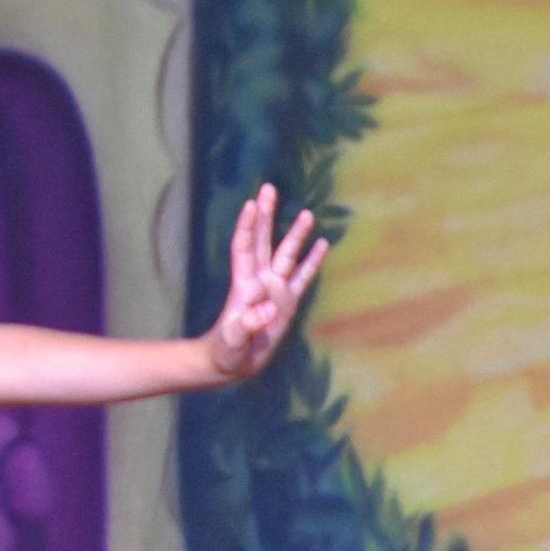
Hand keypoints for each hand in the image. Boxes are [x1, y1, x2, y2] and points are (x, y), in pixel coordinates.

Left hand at [200, 184, 326, 385]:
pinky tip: (323, 244)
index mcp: (243, 284)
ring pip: (286, 254)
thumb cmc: (225, 351)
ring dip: (296, 234)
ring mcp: (275, 290)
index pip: (244, 247)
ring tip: (307, 212)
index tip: (252, 204)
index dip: (248, 226)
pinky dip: (312, 261)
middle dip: (267, 215)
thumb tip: (269, 308)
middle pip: (264, 240)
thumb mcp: (232, 341)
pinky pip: (303, 277)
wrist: (232, 362)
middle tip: (270, 188)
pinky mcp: (287, 303)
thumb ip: (247, 325)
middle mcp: (259, 280)